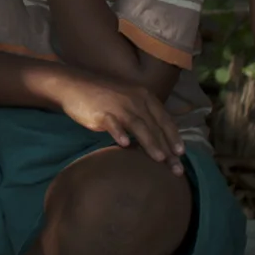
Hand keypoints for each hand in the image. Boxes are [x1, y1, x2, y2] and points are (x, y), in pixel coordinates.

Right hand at [41, 69, 185, 172]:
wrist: (73, 85)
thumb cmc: (104, 96)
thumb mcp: (128, 101)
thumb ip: (144, 116)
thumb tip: (160, 139)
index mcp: (144, 97)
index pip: (164, 119)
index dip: (174, 136)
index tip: (182, 154)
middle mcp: (135, 100)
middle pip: (155, 126)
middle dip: (168, 148)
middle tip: (176, 169)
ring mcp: (118, 105)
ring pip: (138, 125)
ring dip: (150, 142)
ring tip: (159, 159)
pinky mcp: (101, 112)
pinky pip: (113, 123)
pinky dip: (119, 133)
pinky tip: (124, 145)